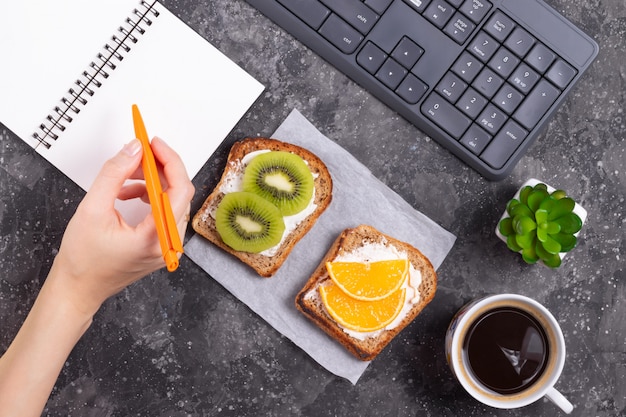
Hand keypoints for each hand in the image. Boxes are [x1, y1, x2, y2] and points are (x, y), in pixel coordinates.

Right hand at [49, 137, 194, 315]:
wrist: (79, 288)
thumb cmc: (84, 260)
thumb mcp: (93, 209)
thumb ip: (114, 174)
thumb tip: (133, 150)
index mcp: (157, 238)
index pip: (180, 190)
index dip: (169, 161)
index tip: (155, 144)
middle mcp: (170, 243)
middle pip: (178, 193)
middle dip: (158, 169)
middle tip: (138, 154)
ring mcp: (168, 245)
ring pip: (171, 200)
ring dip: (151, 182)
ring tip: (125, 178)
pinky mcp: (162, 244)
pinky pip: (164, 211)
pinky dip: (148, 196)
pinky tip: (126, 194)